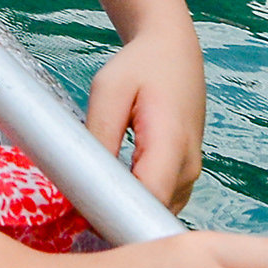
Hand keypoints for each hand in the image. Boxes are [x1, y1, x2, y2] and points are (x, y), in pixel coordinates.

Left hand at [87, 22, 208, 205]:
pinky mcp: (184, 178)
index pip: (149, 198)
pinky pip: (159, 202)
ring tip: (92, 192)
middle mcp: (188, 167)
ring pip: (155, 211)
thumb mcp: (108, 89)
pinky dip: (136, 201)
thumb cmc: (139, 67)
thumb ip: (99, 134)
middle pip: (152, 212)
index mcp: (172, 142)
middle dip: (115, 214)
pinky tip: (111, 186)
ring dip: (126, 208)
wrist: (173, 53)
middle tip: (77, 205)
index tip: (81, 209)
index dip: (115, 210)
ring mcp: (190, 176)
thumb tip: (85, 180)